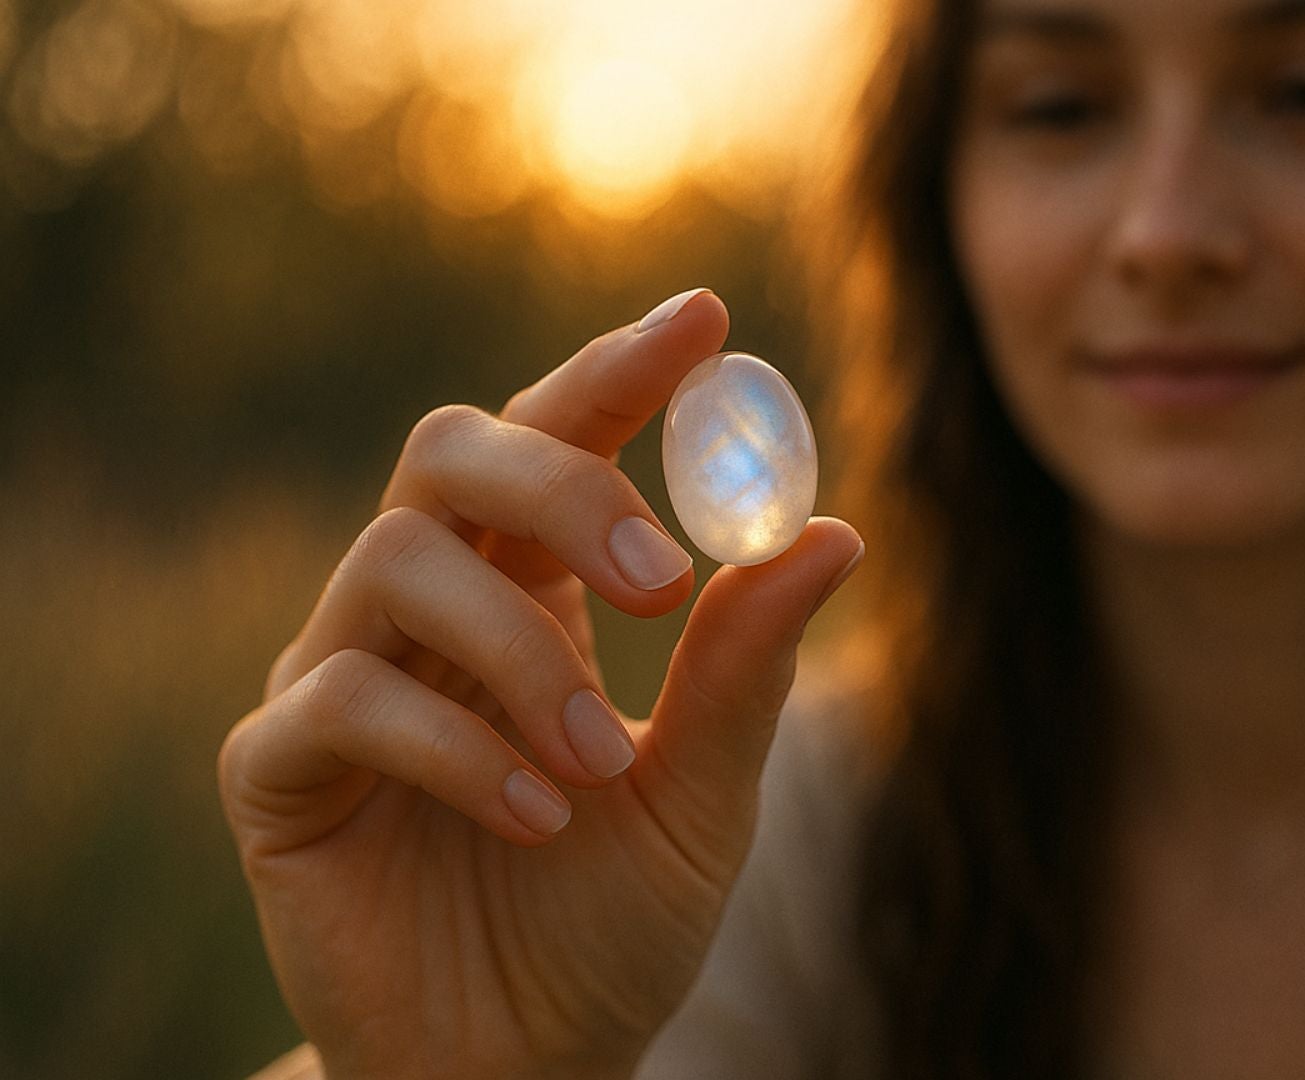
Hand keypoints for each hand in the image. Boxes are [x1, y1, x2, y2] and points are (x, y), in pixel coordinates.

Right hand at [217, 289, 863, 1079]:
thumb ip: (747, 668)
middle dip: (558, 485)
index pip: (562, 436)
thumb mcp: (704, 794)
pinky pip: (340, 704)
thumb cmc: (615, 920)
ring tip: (602, 761)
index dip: (622, 370)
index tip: (710, 321)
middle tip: (661, 578)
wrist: (529, 1065)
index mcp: (536, 591)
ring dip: (522, 654)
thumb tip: (831, 530)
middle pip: (451, 450)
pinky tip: (538, 816)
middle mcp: (431, 609)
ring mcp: (342, 677)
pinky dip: (454, 747)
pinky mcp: (279, 773)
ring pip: (394, 562)